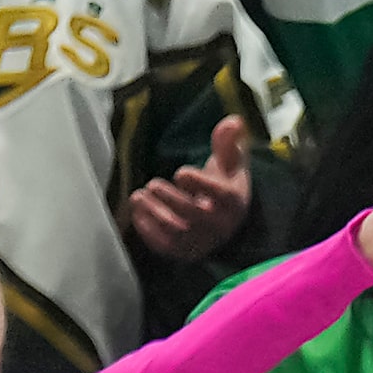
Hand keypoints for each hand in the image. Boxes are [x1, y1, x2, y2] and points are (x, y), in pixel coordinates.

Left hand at [128, 113, 255, 261]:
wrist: (224, 217)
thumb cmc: (225, 183)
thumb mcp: (230, 160)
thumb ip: (229, 140)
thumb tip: (234, 121)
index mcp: (234, 202)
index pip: (222, 196)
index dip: (201, 185)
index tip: (181, 172)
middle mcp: (220, 226)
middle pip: (195, 216)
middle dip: (171, 200)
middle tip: (152, 184)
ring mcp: (201, 241)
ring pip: (177, 233)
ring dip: (154, 214)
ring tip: (137, 196)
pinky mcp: (184, 251)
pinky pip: (165, 246)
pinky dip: (148, 230)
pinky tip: (138, 211)